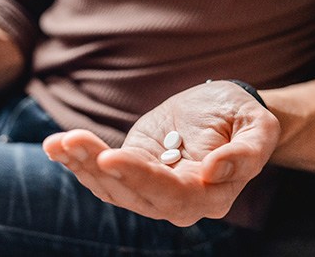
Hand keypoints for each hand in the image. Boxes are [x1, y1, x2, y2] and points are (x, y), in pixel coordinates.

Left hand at [43, 81, 279, 225]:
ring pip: (111, 187)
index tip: (111, 156)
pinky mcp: (133, 170)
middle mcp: (177, 201)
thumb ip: (246, 153)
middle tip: (71, 141)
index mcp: (210, 195)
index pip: (172, 194)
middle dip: (99, 168)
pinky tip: (56, 146)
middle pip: (132, 194)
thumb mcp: (259, 127)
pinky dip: (78, 161)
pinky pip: (103, 174)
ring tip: (57, 142)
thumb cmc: (243, 117)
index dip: (141, 177)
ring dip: (81, 165)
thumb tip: (213, 171)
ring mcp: (150, 188)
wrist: (223, 113)